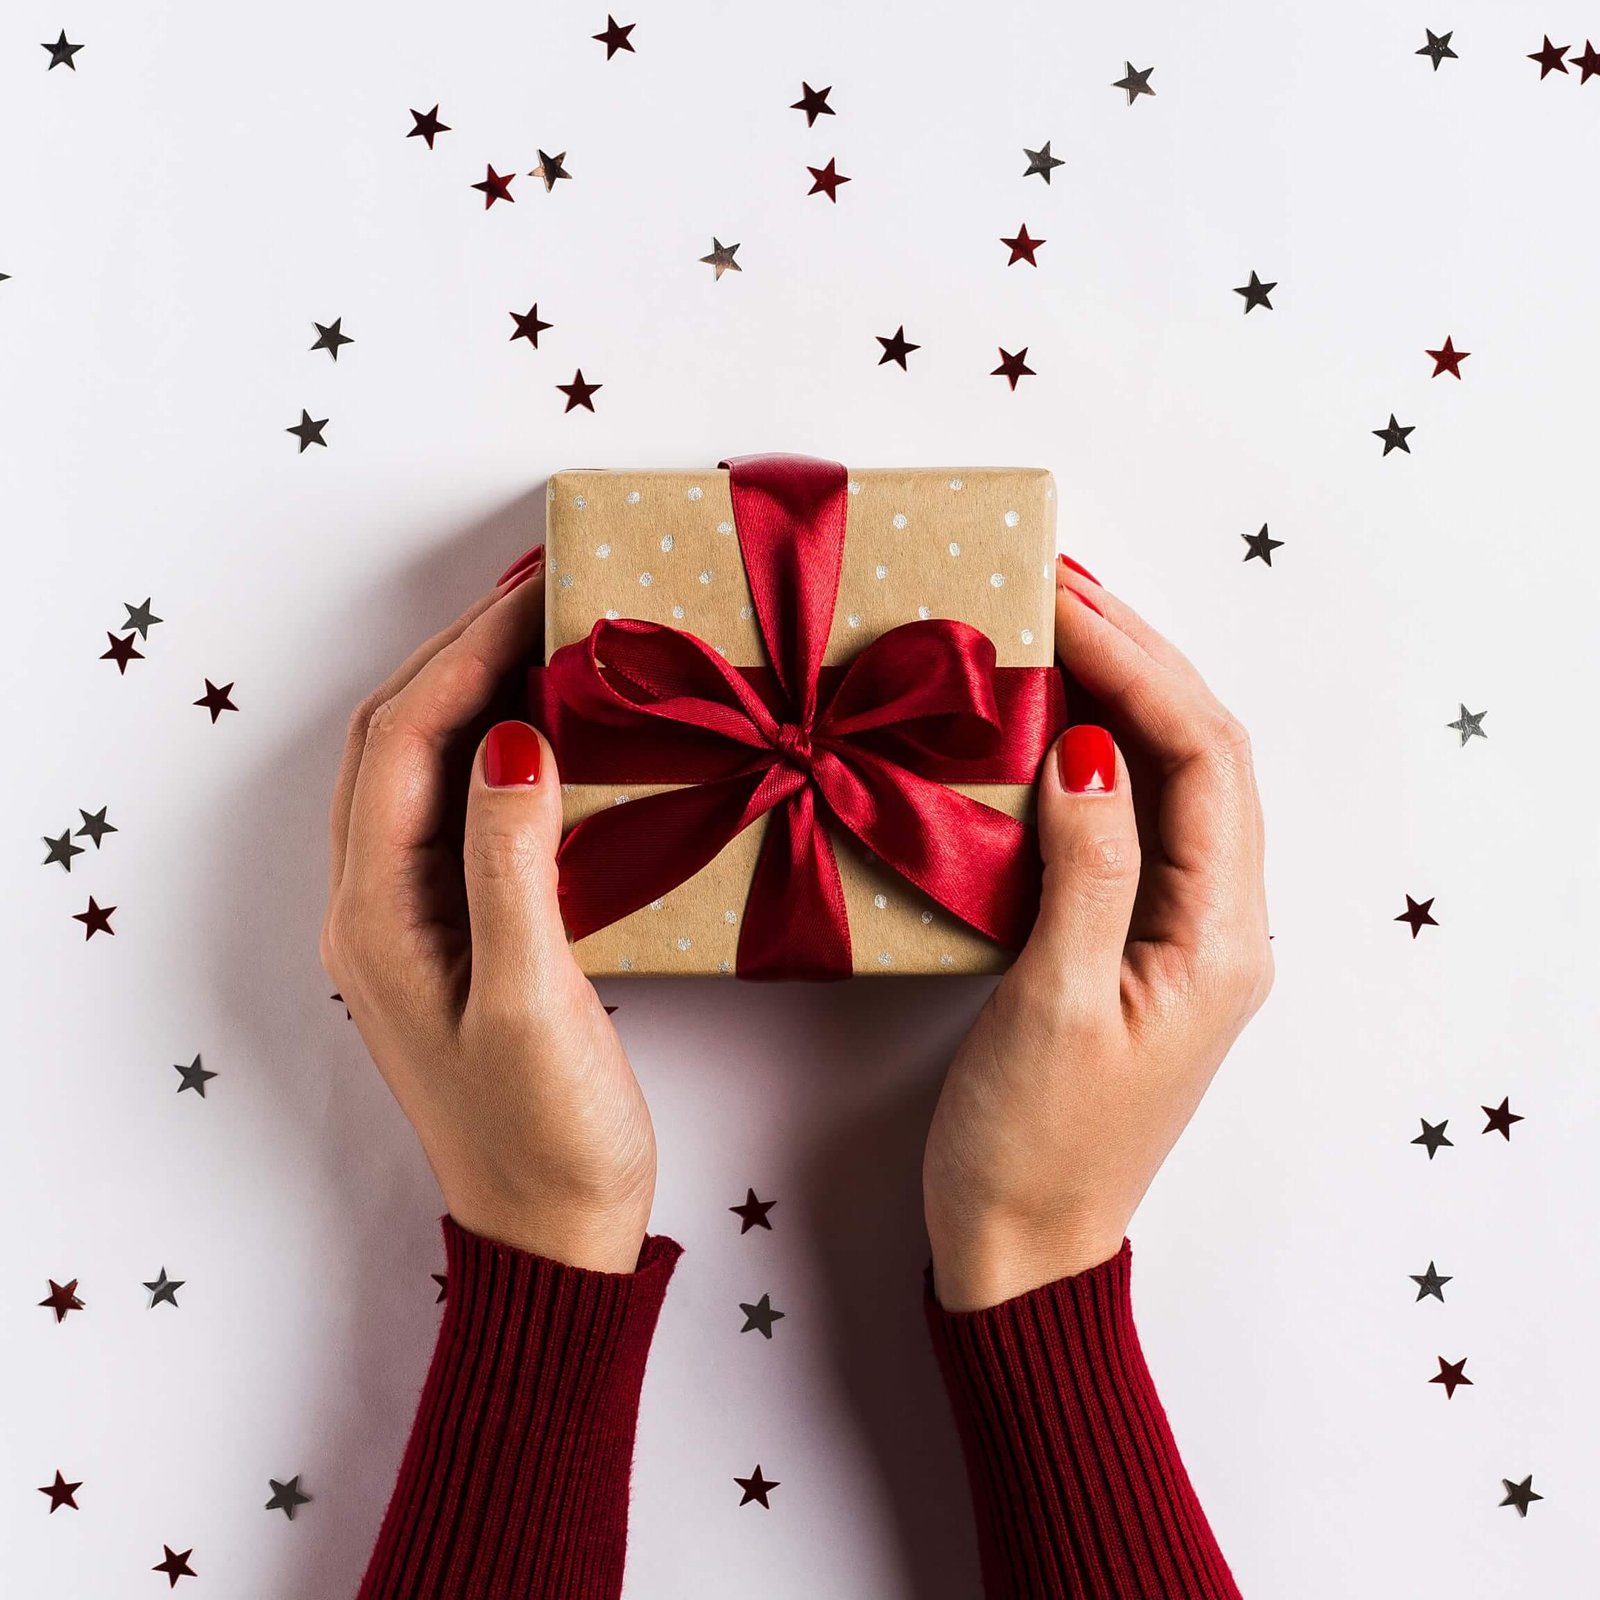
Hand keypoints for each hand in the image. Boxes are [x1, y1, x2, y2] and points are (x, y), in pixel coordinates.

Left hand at [319, 549, 657, 1271]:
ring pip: (424, 770)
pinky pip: (459, 811)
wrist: (554, 1232)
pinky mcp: (456, 935)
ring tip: (546, 633)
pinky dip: (497, 750)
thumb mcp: (531, 1000)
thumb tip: (508, 738)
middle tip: (541, 587)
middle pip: (398, 741)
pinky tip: (550, 730)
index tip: (538, 587)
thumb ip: (510, 866)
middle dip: (461, 651)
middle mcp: (375, 908)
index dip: (466, 652)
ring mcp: (411, 922)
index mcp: (377, 917)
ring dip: (474, 691)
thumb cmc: (546, 1135)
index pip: (406, 743)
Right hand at [922, 558, 1272, 1309]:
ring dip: (1118, 696)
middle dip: (1138, 657)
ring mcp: (1177, 935)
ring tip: (1053, 625)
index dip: (1140, 665)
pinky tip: (1043, 724)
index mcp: (1220, 939)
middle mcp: (1219, 926)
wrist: (1020, 1249)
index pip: (1203, 759)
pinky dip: (1091, 757)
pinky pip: (1128, 823)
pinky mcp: (1129, 945)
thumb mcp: (1053, 1006)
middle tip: (1057, 583)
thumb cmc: (1032, 1147)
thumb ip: (1085, 871)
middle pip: (1200, 755)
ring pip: (1168, 782)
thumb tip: (1088, 748)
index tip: (1061, 600)